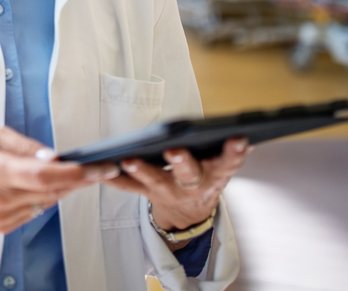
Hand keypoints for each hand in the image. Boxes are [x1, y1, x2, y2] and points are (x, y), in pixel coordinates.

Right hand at [0, 127, 118, 233]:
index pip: (42, 176)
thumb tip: (55, 158)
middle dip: (76, 179)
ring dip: (59, 188)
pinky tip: (32, 186)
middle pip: (51, 191)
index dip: (72, 174)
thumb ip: (29, 147)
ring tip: (59, 172)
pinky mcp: (1, 226)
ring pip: (47, 203)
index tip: (94, 169)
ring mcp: (0, 215)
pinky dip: (42, 197)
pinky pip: (36, 212)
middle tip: (95, 168)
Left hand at [103, 137, 249, 235]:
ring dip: (141, 170)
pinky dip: (115, 179)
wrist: (190, 213)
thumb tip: (244, 134)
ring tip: (128, 159)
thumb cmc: (204, 177)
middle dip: (181, 161)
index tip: (238, 138)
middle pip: (188, 173)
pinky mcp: (148, 193)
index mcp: (215, 175)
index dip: (233, 152)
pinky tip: (103, 168)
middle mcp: (192, 185)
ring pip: (155, 180)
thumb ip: (228, 154)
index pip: (228, 163)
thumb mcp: (221, 169)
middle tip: (174, 149)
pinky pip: (130, 187)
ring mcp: (168, 191)